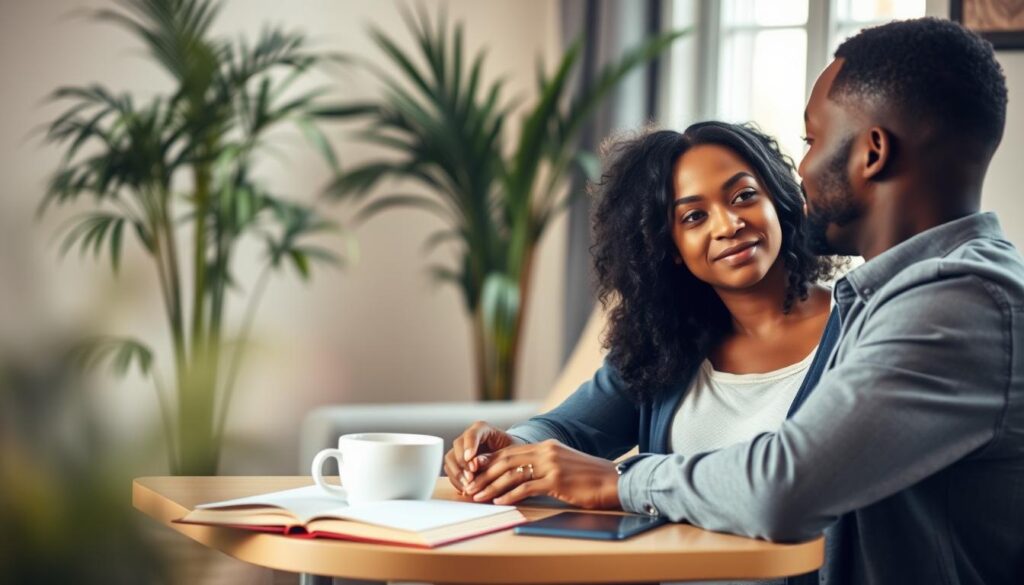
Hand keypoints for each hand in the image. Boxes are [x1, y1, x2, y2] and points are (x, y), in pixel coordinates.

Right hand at [444, 421, 524, 493]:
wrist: (511, 460)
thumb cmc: (512, 454)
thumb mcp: (509, 454)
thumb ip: (493, 457)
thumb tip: (475, 464)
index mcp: (483, 429)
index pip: (472, 433)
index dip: (469, 446)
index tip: (469, 458)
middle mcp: (469, 437)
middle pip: (457, 445)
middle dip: (462, 463)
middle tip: (470, 477)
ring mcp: (461, 449)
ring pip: (450, 458)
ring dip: (457, 473)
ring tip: (467, 486)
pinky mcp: (458, 462)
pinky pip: (450, 470)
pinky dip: (456, 480)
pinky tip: (465, 489)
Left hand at [464, 439, 620, 508]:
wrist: (613, 481)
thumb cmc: (589, 478)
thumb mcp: (563, 465)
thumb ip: (543, 465)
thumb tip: (522, 477)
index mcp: (546, 446)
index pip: (510, 451)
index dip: (489, 461)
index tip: (474, 471)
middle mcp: (546, 451)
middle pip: (506, 461)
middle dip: (484, 474)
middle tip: (469, 486)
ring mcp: (551, 465)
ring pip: (512, 474)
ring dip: (491, 486)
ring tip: (478, 496)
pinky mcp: (556, 480)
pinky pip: (526, 488)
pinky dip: (509, 495)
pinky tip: (499, 501)